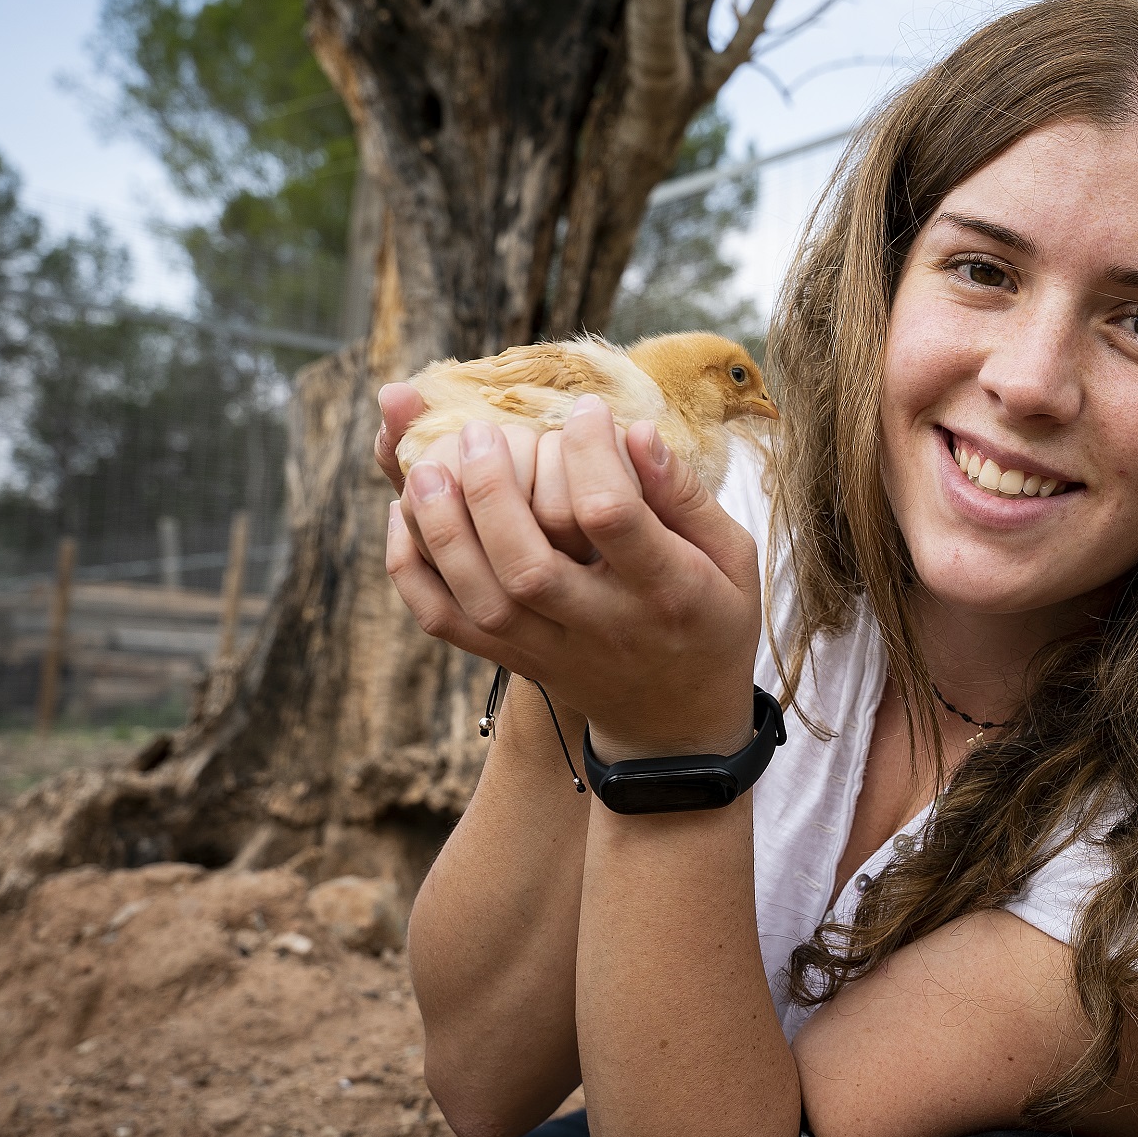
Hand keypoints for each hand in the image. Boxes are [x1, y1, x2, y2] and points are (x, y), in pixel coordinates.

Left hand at [387, 395, 760, 760]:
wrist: (676, 725)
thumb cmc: (710, 619)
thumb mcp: (731, 557)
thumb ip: (684, 496)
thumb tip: (633, 431)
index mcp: (667, 590)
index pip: (612, 518)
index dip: (589, 453)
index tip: (585, 411)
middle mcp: (602, 625)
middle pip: (529, 565)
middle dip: (495, 491)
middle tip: (483, 432)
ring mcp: (551, 650)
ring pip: (480, 598)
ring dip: (443, 528)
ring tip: (429, 466)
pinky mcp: (514, 661)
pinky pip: (447, 624)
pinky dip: (413, 572)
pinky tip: (406, 517)